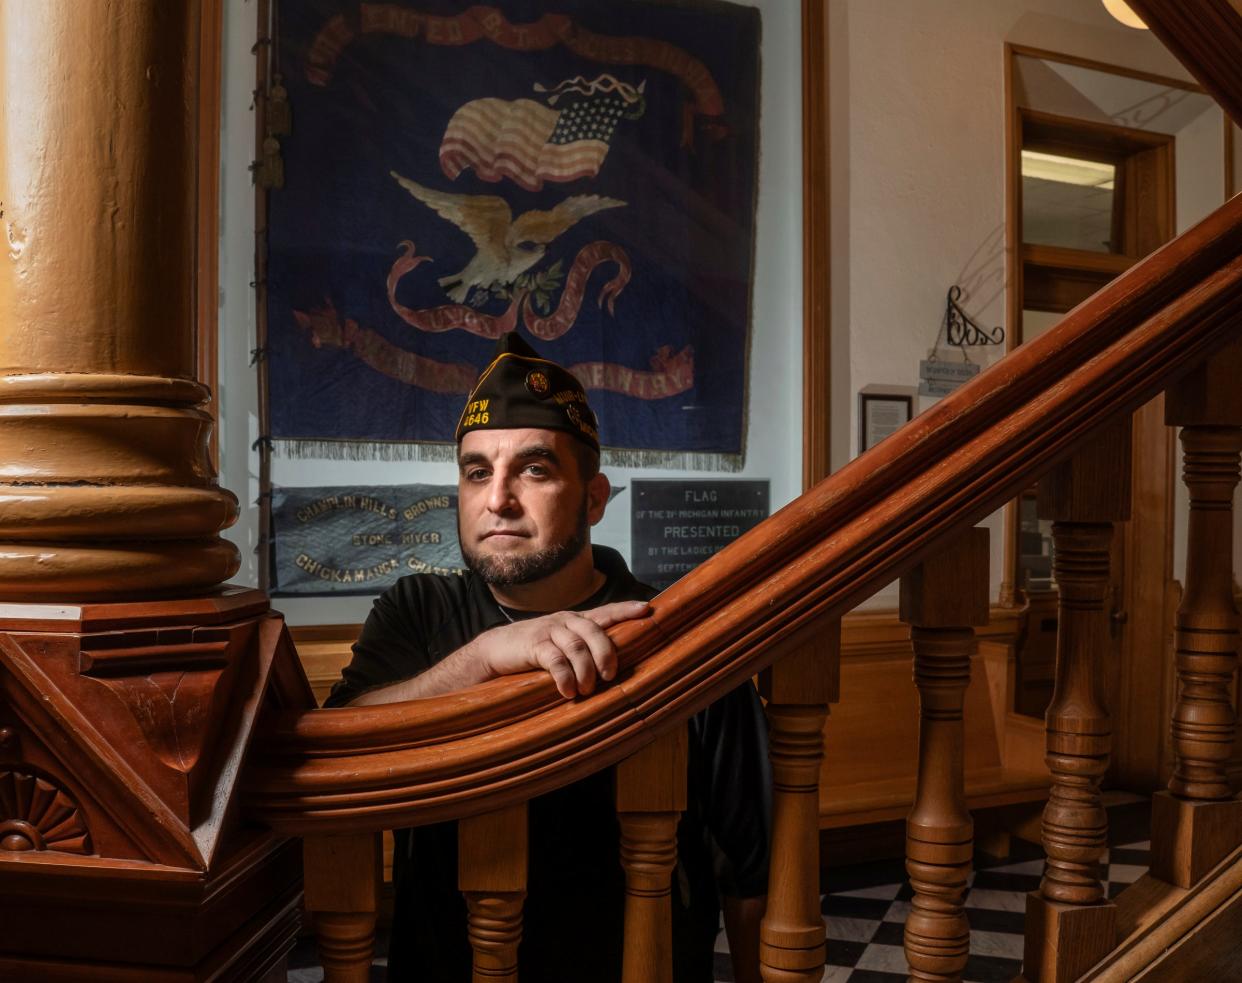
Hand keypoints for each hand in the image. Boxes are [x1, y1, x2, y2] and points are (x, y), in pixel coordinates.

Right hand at [470, 600, 650, 697]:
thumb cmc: (533, 651)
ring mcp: (549, 631)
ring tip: (586, 689)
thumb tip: (611, 671)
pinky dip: (565, 677)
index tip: (646, 609)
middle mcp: (565, 622)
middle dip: (606, 654)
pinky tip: (568, 691)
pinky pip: (555, 660)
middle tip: (609, 676)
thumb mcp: (560, 646)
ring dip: (586, 671)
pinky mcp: (534, 645)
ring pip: (577, 647)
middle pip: (595, 631)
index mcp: (576, 621)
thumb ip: (582, 651)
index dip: (625, 610)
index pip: (605, 612)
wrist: (494, 651)